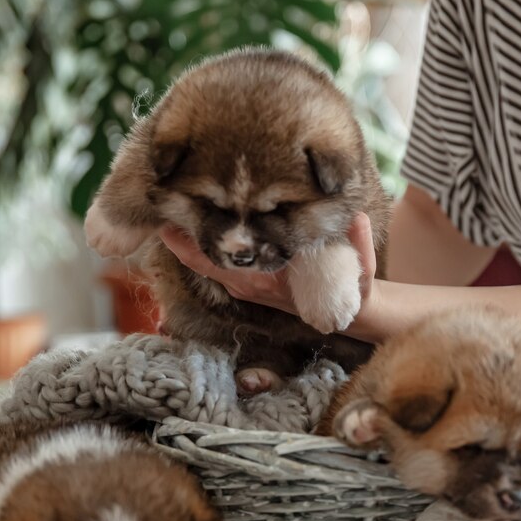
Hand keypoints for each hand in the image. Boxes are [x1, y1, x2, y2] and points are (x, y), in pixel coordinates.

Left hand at [158, 213, 377, 315]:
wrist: (348, 313)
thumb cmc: (350, 291)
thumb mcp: (360, 272)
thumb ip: (360, 247)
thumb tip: (358, 220)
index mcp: (266, 282)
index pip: (220, 263)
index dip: (191, 246)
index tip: (169, 223)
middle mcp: (250, 284)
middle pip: (202, 261)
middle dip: (180, 238)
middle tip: (159, 207)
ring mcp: (247, 284)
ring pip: (208, 262)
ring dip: (190, 240)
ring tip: (171, 209)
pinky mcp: (248, 280)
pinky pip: (217, 263)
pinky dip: (204, 245)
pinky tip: (198, 222)